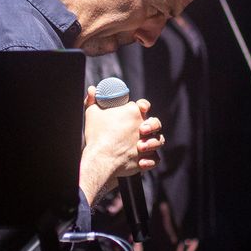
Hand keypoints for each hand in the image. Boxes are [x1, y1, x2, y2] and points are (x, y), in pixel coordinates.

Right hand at [79, 88, 164, 202]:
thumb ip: (92, 99)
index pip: (144, 105)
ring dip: (152, 143)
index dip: (142, 106)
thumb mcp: (91, 113)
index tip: (138, 110)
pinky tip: (141, 160)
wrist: (100, 158)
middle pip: (155, 123)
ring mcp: (147, 143)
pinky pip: (155, 159)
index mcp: (133, 112)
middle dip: (151, 125)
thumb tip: (92, 89)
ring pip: (158, 141)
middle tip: (141, 130)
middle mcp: (143, 126)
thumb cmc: (96, 135)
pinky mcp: (146, 158)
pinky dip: (150, 160)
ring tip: (141, 146)